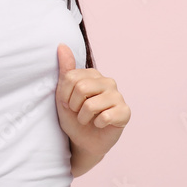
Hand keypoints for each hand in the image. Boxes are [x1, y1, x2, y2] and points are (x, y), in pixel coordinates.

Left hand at [55, 43, 129, 161]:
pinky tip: (100, 125)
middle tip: (78, 112)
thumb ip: (64, 70)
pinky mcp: (125, 112)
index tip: (66, 104)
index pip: (71, 77)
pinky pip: (105, 117)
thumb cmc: (73, 117)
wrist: (83, 141)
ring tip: (87, 119)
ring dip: (83, 117)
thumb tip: (61, 45)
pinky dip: (97, 124)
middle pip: (81, 88)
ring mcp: (118, 95)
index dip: (64, 95)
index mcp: (92, 74)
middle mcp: (107, 81)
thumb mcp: (62, 94)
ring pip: (91, 104)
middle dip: (73, 106)